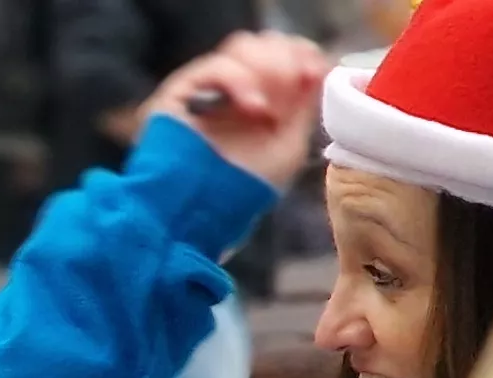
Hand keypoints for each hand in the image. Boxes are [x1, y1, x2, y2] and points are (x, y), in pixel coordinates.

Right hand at [141, 32, 332, 191]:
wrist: (198, 218)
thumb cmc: (240, 193)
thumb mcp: (288, 147)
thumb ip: (302, 106)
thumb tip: (316, 67)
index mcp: (255, 98)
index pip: (278, 52)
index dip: (300, 53)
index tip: (315, 72)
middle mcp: (228, 90)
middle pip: (262, 43)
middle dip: (286, 62)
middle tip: (294, 90)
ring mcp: (202, 90)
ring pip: (241, 47)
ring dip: (267, 70)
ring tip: (269, 110)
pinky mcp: (176, 93)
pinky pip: (216, 66)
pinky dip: (242, 81)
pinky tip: (254, 108)